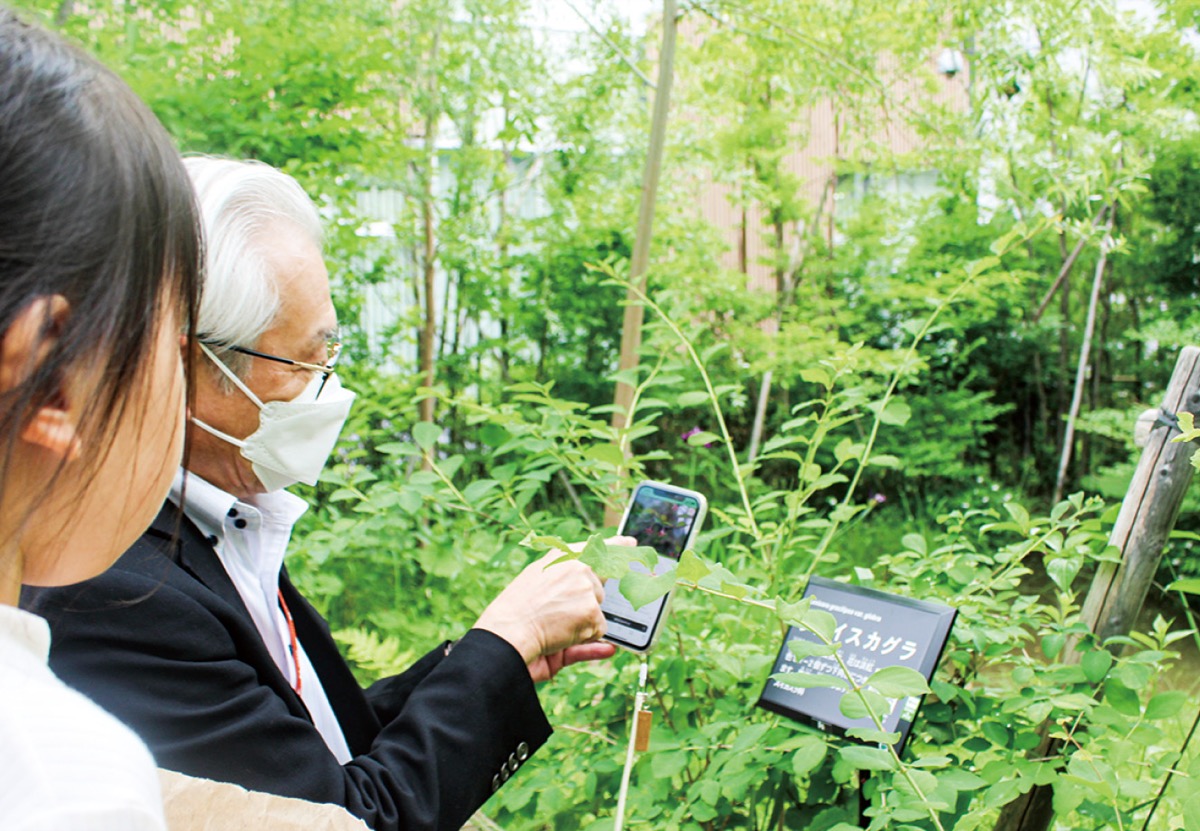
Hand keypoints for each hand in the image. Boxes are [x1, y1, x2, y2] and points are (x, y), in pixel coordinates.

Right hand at [473, 536, 635, 675]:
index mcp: (562, 557)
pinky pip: (599, 631)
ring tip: (553, 623)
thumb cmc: (516, 612)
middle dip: (586, 605)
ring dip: (582, 623)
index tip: (632, 543)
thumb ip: (567, 578)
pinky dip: (584, 639)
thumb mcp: (538, 584)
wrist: (506, 633)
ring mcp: (586, 589)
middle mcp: (578, 567)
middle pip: (600, 589)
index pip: (598, 547)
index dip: (618, 546)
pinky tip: (562, 635)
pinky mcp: (592, 612)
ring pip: (598, 611)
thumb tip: (592, 587)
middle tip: (556, 612)